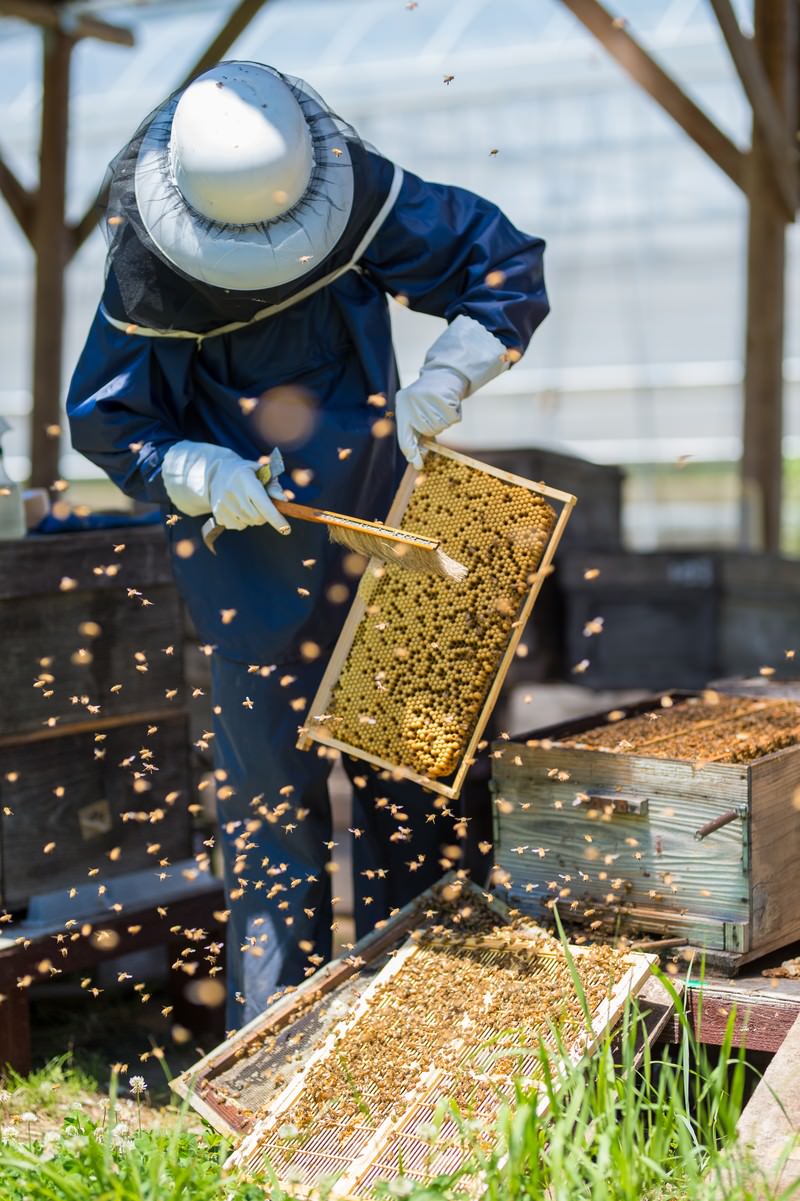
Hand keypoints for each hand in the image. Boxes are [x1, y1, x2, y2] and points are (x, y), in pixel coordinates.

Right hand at [162, 441, 290, 532]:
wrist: (217, 473)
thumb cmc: (247, 473)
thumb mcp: (261, 473)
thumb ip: (274, 486)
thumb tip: (285, 500)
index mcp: (246, 479)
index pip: (263, 504)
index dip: (276, 519)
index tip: (286, 530)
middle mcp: (232, 492)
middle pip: (257, 517)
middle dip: (265, 515)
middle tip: (262, 505)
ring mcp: (223, 504)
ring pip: (248, 523)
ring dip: (254, 517)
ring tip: (248, 503)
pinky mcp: (218, 514)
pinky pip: (238, 526)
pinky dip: (243, 521)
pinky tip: (238, 508)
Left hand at [394, 367, 466, 468]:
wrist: (444, 374)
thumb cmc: (428, 397)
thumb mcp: (415, 410)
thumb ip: (415, 430)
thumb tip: (419, 454)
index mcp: (402, 407)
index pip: (405, 438)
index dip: (412, 453)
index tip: (418, 465)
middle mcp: (412, 403)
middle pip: (427, 432)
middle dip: (433, 427)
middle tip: (434, 411)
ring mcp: (427, 400)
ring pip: (440, 426)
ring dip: (444, 420)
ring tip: (440, 405)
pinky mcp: (442, 398)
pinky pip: (452, 419)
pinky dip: (454, 414)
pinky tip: (449, 402)